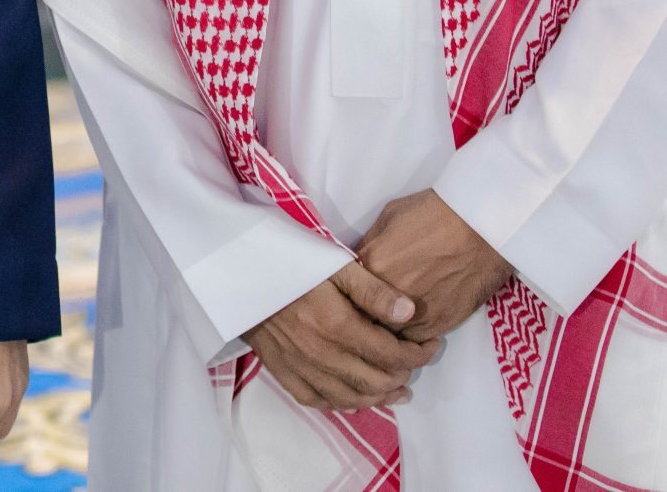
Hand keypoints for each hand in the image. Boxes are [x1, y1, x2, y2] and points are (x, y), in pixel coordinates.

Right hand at [246, 262, 434, 412]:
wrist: (237, 272)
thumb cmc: (288, 262)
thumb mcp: (333, 264)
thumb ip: (373, 290)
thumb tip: (410, 313)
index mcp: (338, 326)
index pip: (391, 354)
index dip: (417, 355)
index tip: (430, 346)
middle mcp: (322, 355)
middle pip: (375, 381)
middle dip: (402, 376)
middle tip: (414, 366)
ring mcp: (301, 369)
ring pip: (351, 398)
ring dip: (380, 397)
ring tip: (397, 390)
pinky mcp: (284, 374)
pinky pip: (320, 402)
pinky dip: (344, 404)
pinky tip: (356, 398)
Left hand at [354, 189, 514, 344]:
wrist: (481, 228)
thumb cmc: (435, 214)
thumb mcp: (390, 217)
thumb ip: (370, 244)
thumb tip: (359, 262)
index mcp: (371, 265)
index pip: (345, 291)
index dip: (347, 294)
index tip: (350, 294)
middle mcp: (386, 295)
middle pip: (361, 318)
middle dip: (362, 316)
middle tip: (366, 312)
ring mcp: (411, 314)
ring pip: (386, 336)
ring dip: (385, 331)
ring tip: (389, 322)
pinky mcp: (436, 326)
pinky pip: (412, 343)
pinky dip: (409, 338)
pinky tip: (410, 327)